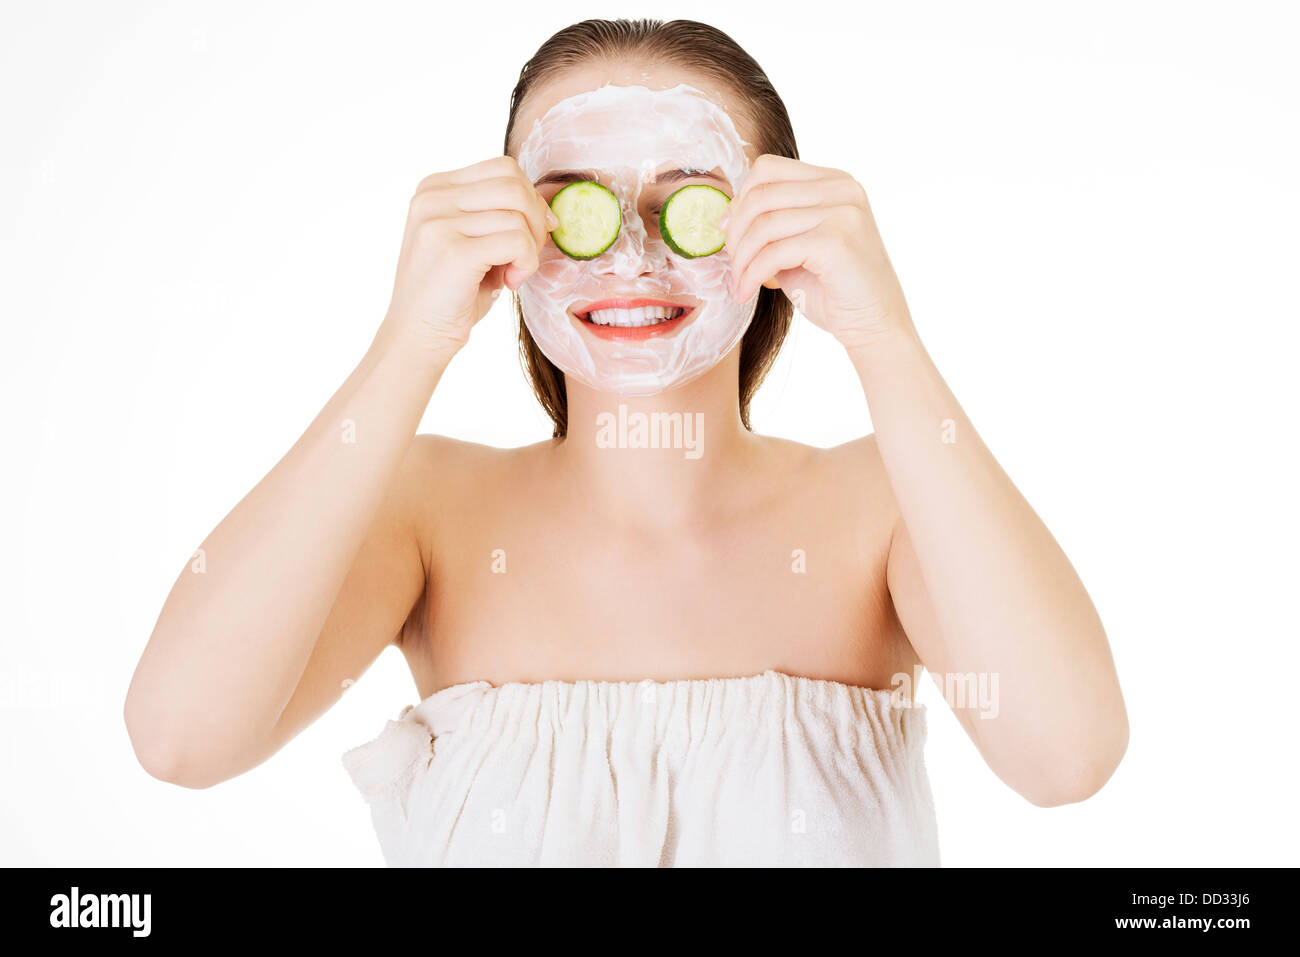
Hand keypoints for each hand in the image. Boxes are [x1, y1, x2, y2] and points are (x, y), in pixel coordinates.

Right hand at [381, 155, 557, 352]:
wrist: (417, 336)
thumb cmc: (450, 294)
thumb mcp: (471, 241)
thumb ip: (497, 215)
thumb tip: (546, 207)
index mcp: (434, 189)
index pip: (502, 168)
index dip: (530, 199)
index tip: (534, 233)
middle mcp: (432, 198)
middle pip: (514, 183)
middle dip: (536, 220)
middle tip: (528, 255)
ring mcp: (439, 222)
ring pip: (518, 213)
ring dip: (531, 249)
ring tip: (514, 273)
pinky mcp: (454, 251)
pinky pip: (517, 241)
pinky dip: (526, 263)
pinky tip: (510, 283)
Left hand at [723, 154, 915, 350]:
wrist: (875, 324)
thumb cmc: (835, 290)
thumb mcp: (798, 246)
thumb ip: (772, 226)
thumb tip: (726, 218)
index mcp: (833, 182)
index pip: (768, 169)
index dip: (740, 200)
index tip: (729, 234)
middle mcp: (842, 188)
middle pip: (761, 193)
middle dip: (736, 233)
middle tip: (732, 266)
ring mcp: (843, 211)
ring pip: (764, 224)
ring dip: (741, 260)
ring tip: (739, 285)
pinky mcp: (836, 240)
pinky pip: (774, 252)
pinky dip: (752, 274)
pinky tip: (747, 293)